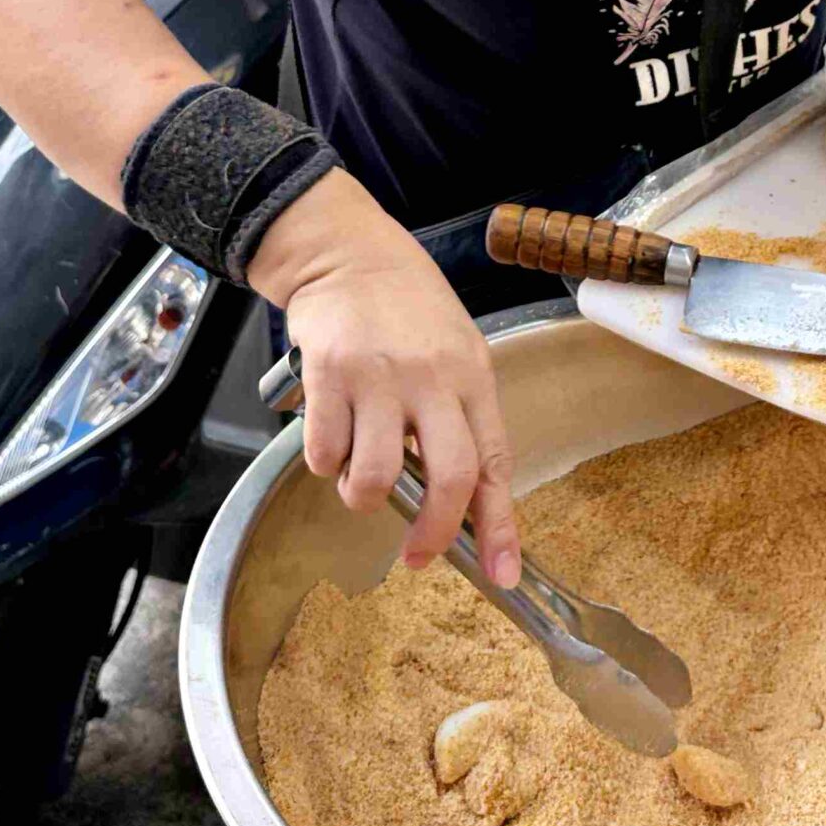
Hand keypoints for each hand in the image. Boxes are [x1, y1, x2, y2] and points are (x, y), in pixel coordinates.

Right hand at [251, 172, 522, 585]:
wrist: (349, 252)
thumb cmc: (407, 306)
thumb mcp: (456, 351)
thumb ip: (460, 416)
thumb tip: (461, 497)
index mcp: (472, 376)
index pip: (493, 462)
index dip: (499, 526)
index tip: (502, 573)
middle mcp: (431, 379)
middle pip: (447, 479)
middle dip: (433, 533)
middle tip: (419, 555)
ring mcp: (378, 377)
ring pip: (374, 478)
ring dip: (363, 496)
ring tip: (359, 477)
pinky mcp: (329, 375)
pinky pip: (324, 452)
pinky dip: (325, 463)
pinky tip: (332, 438)